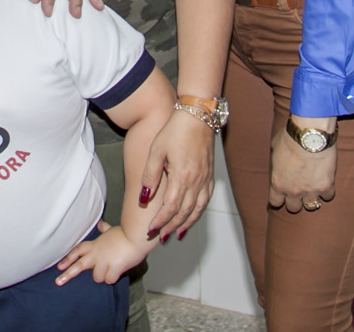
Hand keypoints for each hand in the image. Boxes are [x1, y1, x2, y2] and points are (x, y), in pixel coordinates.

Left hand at [55, 226, 144, 284]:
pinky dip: (113, 277)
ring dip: (104, 276)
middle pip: (79, 265)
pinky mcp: (112, 267)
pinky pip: (109, 280)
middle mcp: (97, 253)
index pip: (78, 250)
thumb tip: (100, 224)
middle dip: (67, 274)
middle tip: (58, 282)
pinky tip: (119, 270)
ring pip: (97, 277)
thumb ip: (105, 230)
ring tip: (113, 267)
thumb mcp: (112, 231)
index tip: (59, 266)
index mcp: (96, 245)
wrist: (136, 237)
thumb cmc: (126, 235)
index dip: (68, 258)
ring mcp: (104, 261)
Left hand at [141, 108, 214, 239]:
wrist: (197, 116)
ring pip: (197, 210)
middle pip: (184, 213)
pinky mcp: (210, 175)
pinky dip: (198, 212)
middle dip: (171, 227)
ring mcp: (205, 179)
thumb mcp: (157, 151)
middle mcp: (197, 182)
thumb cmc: (175, 130)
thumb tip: (143, 199)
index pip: (171, 209)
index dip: (160, 222)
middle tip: (160, 238)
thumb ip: (150, 176)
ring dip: (186, 224)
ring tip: (175, 234)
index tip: (150, 230)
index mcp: (182, 177)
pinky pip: (205, 200)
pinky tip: (192, 216)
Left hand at [268, 116, 336, 213]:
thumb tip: (279, 162)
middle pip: (294, 208)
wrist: (309, 135)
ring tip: (313, 190)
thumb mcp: (275, 149)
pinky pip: (328, 197)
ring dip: (312, 199)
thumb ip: (277, 163)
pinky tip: (326, 183)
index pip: (275, 202)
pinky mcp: (326, 187)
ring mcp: (310, 191)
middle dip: (296, 201)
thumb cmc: (290, 138)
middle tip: (300, 192)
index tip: (283, 196)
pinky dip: (327, 191)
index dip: (279, 199)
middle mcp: (293, 191)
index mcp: (278, 183)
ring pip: (311, 206)